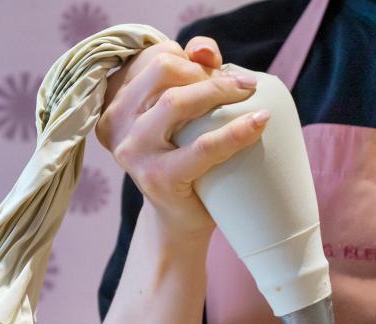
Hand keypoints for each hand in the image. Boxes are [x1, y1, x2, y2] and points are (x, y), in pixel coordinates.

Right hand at [96, 36, 268, 236]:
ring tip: (249, 95)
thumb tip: (205, 50)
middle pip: (163, 70)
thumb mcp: (182, 117)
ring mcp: (133, 150)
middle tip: (243, 85)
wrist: (180, 221)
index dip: (189, 56)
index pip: (153, 57)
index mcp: (116, 101)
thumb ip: (191, 76)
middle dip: (207, 72)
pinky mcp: (157, 176)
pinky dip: (236, 132)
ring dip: (219, 91)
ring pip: (176, 102)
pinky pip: (203, 146)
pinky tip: (259, 122)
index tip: (217, 69)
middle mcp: (116, 122)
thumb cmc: (185, 164)